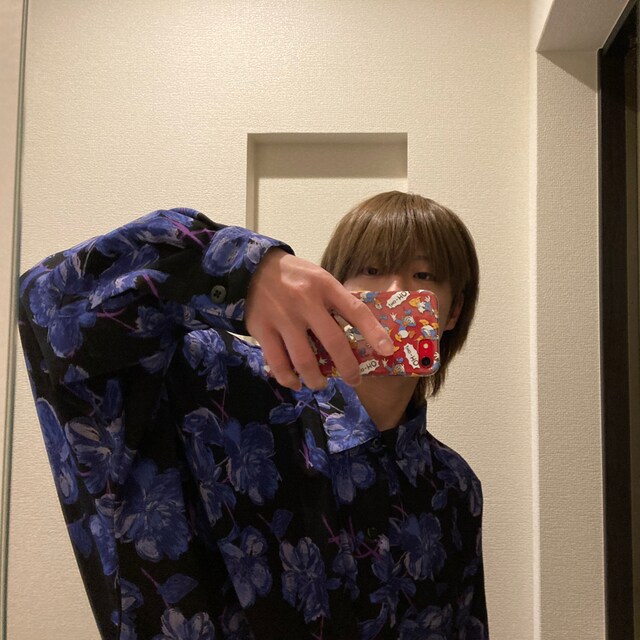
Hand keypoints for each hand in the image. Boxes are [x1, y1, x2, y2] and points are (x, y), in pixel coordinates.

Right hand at [245, 249, 394, 390]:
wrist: (251, 268)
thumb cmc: (293, 276)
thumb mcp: (319, 278)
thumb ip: (335, 301)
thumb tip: (360, 330)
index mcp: (325, 286)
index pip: (355, 310)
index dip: (374, 332)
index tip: (387, 350)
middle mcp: (305, 301)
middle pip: (333, 342)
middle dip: (348, 367)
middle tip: (354, 380)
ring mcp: (283, 317)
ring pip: (305, 359)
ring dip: (316, 379)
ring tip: (321, 384)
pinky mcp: (262, 330)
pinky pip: (278, 362)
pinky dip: (288, 378)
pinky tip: (295, 382)